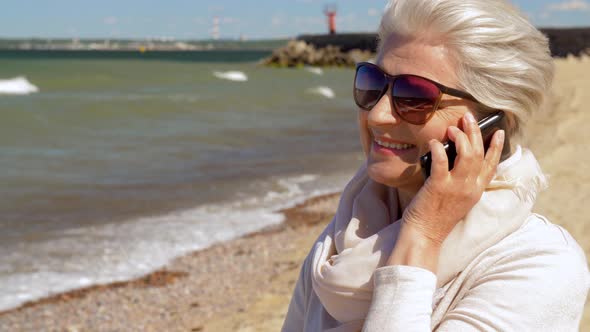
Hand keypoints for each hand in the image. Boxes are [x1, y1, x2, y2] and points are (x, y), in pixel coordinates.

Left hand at [401, 112, 504, 246]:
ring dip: (461, 137)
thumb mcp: (457, 200)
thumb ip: (460, 181)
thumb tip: (454, 155)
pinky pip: (442, 161)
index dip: (496, 147)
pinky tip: (434, 142)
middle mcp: (470, 188)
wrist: (424, 235)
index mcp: (476, 191)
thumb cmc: (436, 217)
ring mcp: (455, 187)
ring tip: (452, 127)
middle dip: (476, 132)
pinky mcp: (438, 186)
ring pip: (467, 154)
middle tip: (468, 117)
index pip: (492, 165)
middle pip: (479, 154)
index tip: (499, 132)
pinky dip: (438, 148)